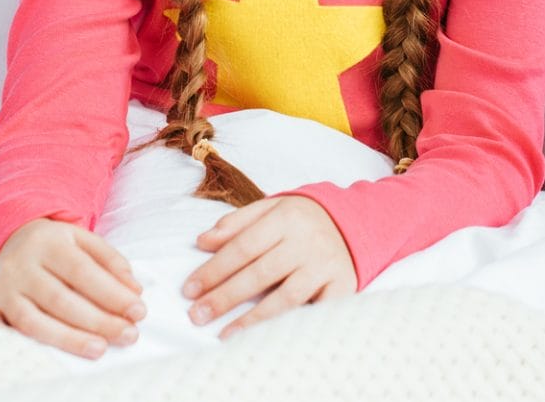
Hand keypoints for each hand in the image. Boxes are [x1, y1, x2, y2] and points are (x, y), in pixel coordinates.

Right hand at [0, 217, 146, 358]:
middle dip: (97, 321)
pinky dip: (10, 344)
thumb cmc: (56, 245)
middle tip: (128, 335)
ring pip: (32, 321)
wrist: (12, 236)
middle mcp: (22, 265)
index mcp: (49, 242)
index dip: (112, 294)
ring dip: (67, 339)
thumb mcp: (85, 239)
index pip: (83, 272)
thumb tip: (135, 290)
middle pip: (60, 299)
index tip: (139, 312)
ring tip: (100, 349)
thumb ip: (112, 261)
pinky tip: (39, 356)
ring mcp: (2, 288)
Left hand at [181, 195, 355, 338]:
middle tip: (197, 315)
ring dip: (253, 318)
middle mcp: (306, 241)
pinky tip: (269, 337)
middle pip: (259, 273)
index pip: (242, 247)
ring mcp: (325, 265)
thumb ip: (237, 223)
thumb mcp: (271, 208)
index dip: (214, 270)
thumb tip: (202, 241)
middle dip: (224, 296)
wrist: (355, 221)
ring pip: (285, 297)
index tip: (189, 290)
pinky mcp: (342, 285)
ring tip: (225, 334)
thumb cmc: (303, 219)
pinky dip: (292, 325)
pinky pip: (315, 311)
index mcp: (285, 217)